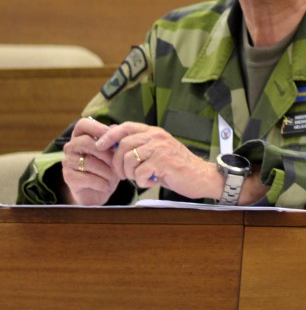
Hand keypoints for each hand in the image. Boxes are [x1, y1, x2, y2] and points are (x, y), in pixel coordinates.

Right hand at [61, 118, 119, 205]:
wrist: (99, 191)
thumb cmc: (108, 168)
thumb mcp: (114, 153)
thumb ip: (114, 140)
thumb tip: (115, 128)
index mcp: (81, 137)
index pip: (82, 124)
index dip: (97, 127)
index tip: (110, 135)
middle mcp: (71, 147)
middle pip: (84, 141)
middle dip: (105, 152)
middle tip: (117, 162)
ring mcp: (67, 162)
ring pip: (88, 162)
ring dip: (106, 170)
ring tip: (114, 176)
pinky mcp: (68, 177)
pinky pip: (87, 178)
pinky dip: (102, 182)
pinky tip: (106, 185)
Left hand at [95, 122, 220, 198]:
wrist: (202, 176)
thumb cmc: (178, 166)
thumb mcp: (158, 151)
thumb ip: (140, 145)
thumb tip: (113, 139)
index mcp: (155, 132)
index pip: (126, 127)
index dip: (109, 135)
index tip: (99, 146)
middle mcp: (157, 137)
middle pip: (123, 145)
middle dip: (116, 163)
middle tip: (122, 174)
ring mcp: (161, 149)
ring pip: (128, 159)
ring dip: (129, 174)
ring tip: (139, 178)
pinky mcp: (163, 162)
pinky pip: (139, 173)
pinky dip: (141, 182)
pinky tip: (151, 181)